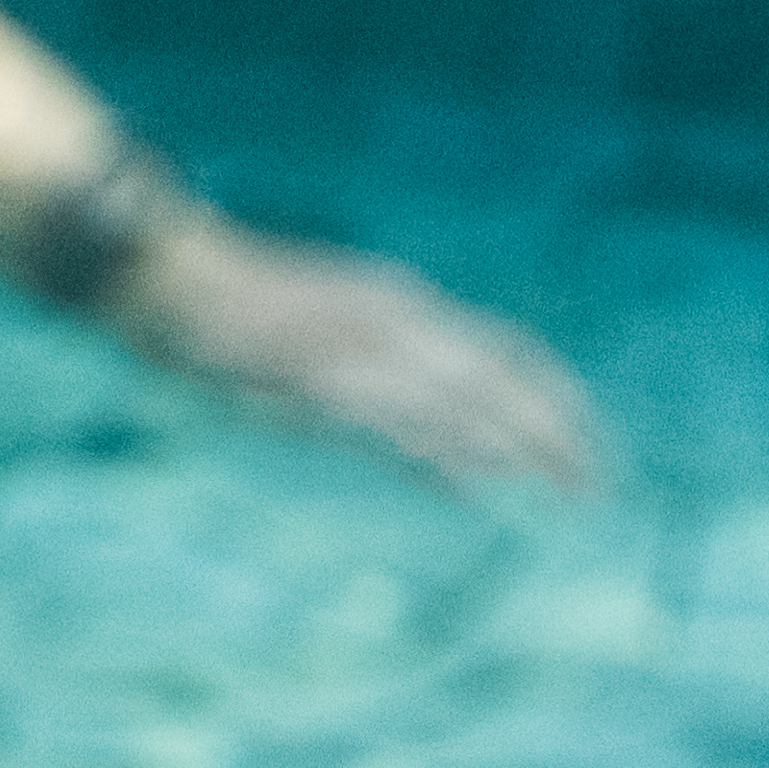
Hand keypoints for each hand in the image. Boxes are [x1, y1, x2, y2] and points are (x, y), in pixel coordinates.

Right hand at [101, 210, 604, 488]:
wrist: (169, 275)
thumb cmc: (243, 311)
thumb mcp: (333, 328)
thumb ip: (387, 375)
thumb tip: (440, 443)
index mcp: (403, 305)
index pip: (506, 352)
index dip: (554, 398)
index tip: (590, 444)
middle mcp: (395, 318)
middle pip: (501, 376)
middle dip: (556, 430)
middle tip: (599, 483)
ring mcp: (358, 347)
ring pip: (459, 401)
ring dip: (515, 448)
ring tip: (559, 492)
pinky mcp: (317, 380)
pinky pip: (393, 422)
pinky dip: (439, 455)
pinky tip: (472, 488)